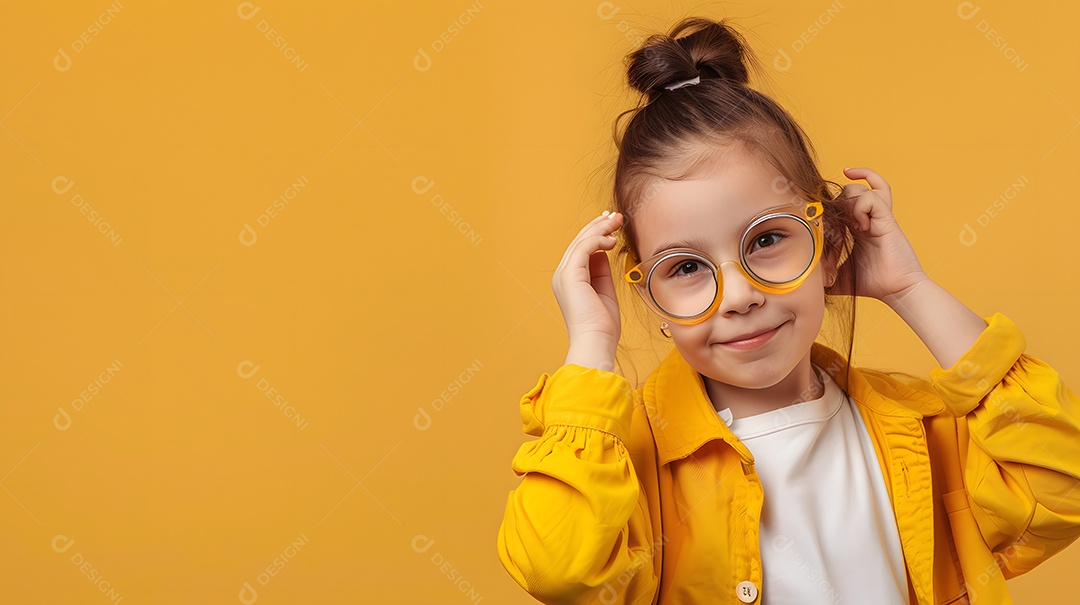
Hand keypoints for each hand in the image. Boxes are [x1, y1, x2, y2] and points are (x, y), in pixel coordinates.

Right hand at [552, 211, 623, 367]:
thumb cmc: (602, 325)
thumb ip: (602, 271)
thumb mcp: (604, 291)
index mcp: (569, 279)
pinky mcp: (570, 275)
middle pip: (579, 241)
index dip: (596, 233)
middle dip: (598, 225)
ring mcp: (564, 274)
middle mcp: (563, 274)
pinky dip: (598, 239)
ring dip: (600, 228)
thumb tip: (604, 251)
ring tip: (616, 222)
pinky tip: (611, 239)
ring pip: (581, 241)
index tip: (612, 224)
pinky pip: (584, 248)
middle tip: (616, 215)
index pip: (581, 249)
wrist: (596, 341)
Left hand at [826, 167, 927, 301]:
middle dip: (836, 199)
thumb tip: (804, 286)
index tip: (817, 207)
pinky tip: (860, 226)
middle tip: (832, 220)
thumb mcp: (839, 278)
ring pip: (859, 189)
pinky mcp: (886, 220)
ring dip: (848, 201)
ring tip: (850, 224)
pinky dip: (860, 207)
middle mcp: (867, 219)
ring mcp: (877, 218)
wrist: (897, 290)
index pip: (844, 201)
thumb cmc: (872, 283)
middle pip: (850, 190)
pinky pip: (870, 198)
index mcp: (856, 228)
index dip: (830, 201)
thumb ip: (824, 276)